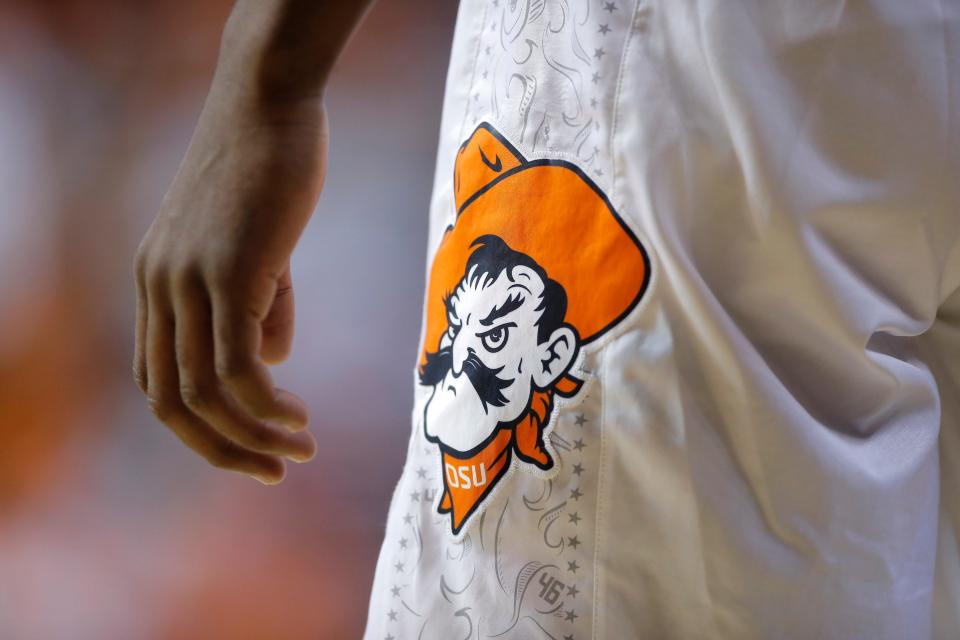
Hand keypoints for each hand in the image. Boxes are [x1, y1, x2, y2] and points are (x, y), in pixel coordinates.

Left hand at [133, 94, 326, 483]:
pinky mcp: (227, 272)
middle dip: (220, 450)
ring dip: (252, 435)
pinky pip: (237, 366)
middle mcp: (158, 288)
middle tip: (274, 470)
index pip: (158, 379)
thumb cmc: (270, 167)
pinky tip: (298, 413)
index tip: (257, 444)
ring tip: (300, 447)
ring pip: (203, 392)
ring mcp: (186, 280)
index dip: (202, 427)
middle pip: (168, 402)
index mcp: (157, 283)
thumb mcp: (260, 247)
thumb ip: (262, 304)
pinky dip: (265, 405)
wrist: (270, 102)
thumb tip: (274, 360)